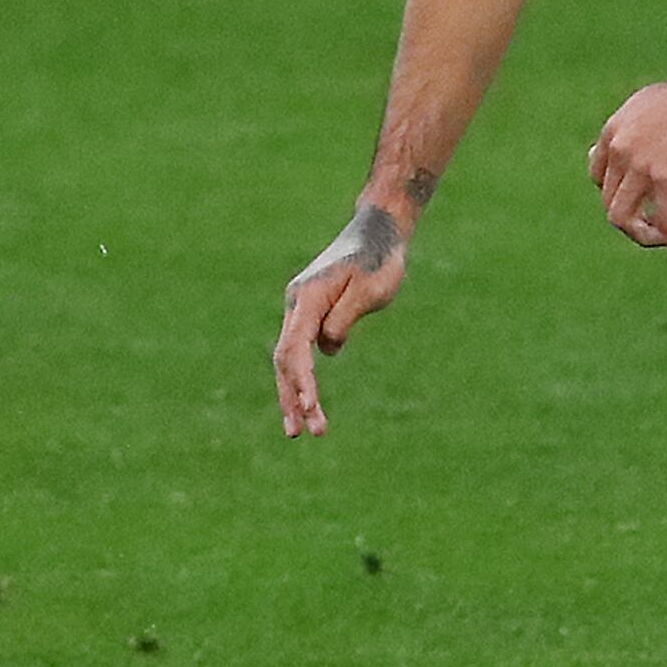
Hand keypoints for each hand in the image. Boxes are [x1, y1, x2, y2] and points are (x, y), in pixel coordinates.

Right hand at [276, 201, 410, 436]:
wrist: (379, 233)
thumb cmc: (380, 260)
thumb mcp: (371, 291)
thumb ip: (344, 319)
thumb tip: (327, 350)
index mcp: (308, 297)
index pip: (296, 347)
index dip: (301, 380)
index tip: (310, 406)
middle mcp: (297, 304)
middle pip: (287, 359)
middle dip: (293, 398)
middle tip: (301, 434)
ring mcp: (301, 309)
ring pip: (291, 358)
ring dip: (295, 393)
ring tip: (303, 429)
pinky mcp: (311, 314)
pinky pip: (300, 351)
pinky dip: (303, 377)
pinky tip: (310, 402)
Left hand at [587, 75, 666, 260]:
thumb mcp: (650, 106)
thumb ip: (638, 128)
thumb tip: (639, 145)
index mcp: (613, 133)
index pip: (598, 178)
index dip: (616, 196)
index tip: (638, 202)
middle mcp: (619, 151)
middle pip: (610, 202)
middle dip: (632, 221)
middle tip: (656, 227)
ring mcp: (639, 166)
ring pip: (623, 218)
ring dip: (644, 236)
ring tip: (666, 241)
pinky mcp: (665, 179)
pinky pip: (665, 222)